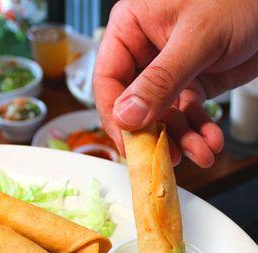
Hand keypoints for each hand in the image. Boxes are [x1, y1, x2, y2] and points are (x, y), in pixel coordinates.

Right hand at [94, 0, 257, 166]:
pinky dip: (199, 130)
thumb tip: (127, 116)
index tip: (128, 143)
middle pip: (135, 105)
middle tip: (166, 156)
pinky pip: (187, 113)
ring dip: (181, 138)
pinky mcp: (191, 83)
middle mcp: (145, 53)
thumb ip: (159, 81)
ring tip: (199, 152)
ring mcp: (168, 71)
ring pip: (163, 115)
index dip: (115, 116)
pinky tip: (210, 140)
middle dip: (155, 133)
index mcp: (131, 30)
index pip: (108, 81)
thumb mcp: (196, 39)